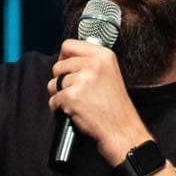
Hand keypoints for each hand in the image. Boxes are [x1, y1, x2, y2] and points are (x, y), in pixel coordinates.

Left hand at [48, 39, 150, 163]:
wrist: (121, 130)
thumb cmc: (115, 107)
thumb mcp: (109, 74)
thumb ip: (90, 62)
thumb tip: (66, 57)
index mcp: (103, 55)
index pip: (69, 45)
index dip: (64, 58)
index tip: (67, 69)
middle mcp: (93, 64)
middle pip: (58, 66)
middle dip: (61, 81)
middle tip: (75, 92)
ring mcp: (82, 80)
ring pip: (53, 84)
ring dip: (59, 95)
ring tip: (76, 103)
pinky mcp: (72, 96)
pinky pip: (54, 100)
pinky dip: (59, 108)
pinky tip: (74, 112)